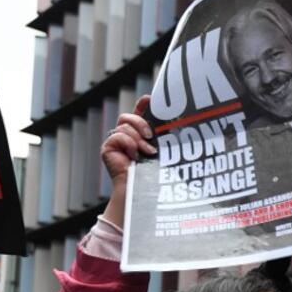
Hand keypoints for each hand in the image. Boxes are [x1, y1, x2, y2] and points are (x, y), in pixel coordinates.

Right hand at [101, 96, 155, 226]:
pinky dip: (128, 144)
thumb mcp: (164, 151)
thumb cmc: (157, 175)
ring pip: (124, 125)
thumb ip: (166, 138)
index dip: (142, 104)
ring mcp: (116, 142)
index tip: (150, 99)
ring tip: (148, 152)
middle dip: (140, 122)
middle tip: (151, 134)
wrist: (142, 192)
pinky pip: (117, 136)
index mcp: (140, 135)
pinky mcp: (108, 148)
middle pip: (127, 116)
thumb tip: (183, 124)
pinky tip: (134, 156)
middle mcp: (126, 136)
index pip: (139, 114)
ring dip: (137, 138)